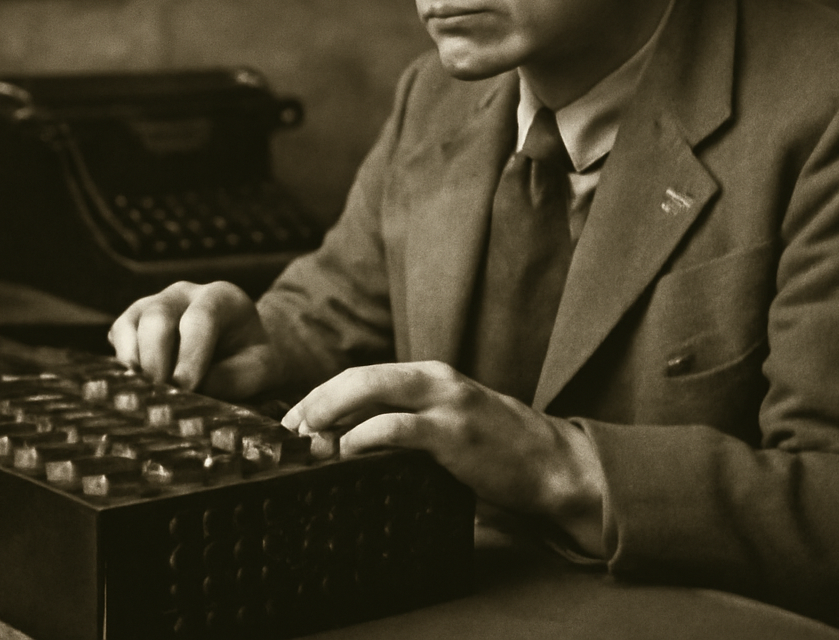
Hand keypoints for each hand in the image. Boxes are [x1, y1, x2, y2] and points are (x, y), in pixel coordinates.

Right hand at [107, 280, 274, 398]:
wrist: (238, 354)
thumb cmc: (249, 360)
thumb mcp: (257, 369)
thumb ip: (228, 378)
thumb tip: (185, 390)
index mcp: (222, 297)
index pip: (200, 318)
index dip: (190, 354)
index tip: (186, 387)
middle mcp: (185, 293)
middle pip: (158, 315)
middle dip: (157, 358)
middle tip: (161, 395)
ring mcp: (155, 303)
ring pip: (132, 321)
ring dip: (134, 360)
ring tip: (144, 393)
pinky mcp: (134, 320)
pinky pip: (118, 331)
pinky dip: (121, 358)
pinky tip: (133, 384)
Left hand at [281, 360, 607, 556]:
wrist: (548, 462)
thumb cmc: (492, 449)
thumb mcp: (444, 426)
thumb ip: (405, 426)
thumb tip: (348, 444)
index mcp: (427, 377)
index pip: (360, 376)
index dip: (321, 397)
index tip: (295, 424)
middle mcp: (433, 378)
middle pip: (358, 377)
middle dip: (316, 403)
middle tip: (290, 434)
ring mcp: (444, 401)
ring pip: (372, 390)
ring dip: (331, 414)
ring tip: (310, 441)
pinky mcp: (454, 431)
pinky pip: (398, 427)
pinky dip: (365, 435)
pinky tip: (347, 450)